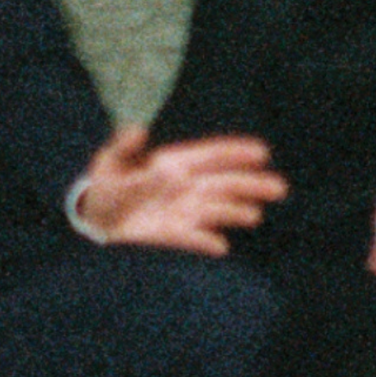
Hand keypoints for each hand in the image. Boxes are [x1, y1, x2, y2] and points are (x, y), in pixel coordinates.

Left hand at [81, 125, 285, 252]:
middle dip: (251, 185)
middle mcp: (186, 187)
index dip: (236, 153)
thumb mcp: (108, 163)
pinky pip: (195, 238)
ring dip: (235, 212)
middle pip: (225, 185)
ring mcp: (184, 212)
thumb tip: (139, 130)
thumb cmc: (104, 187)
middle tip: (280, 188)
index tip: (261, 152)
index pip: (211, 156)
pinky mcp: (175, 235)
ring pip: (217, 210)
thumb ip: (123, 148)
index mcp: (174, 164)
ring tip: (254, 215)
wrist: (95, 222)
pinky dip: (207, 242)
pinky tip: (220, 246)